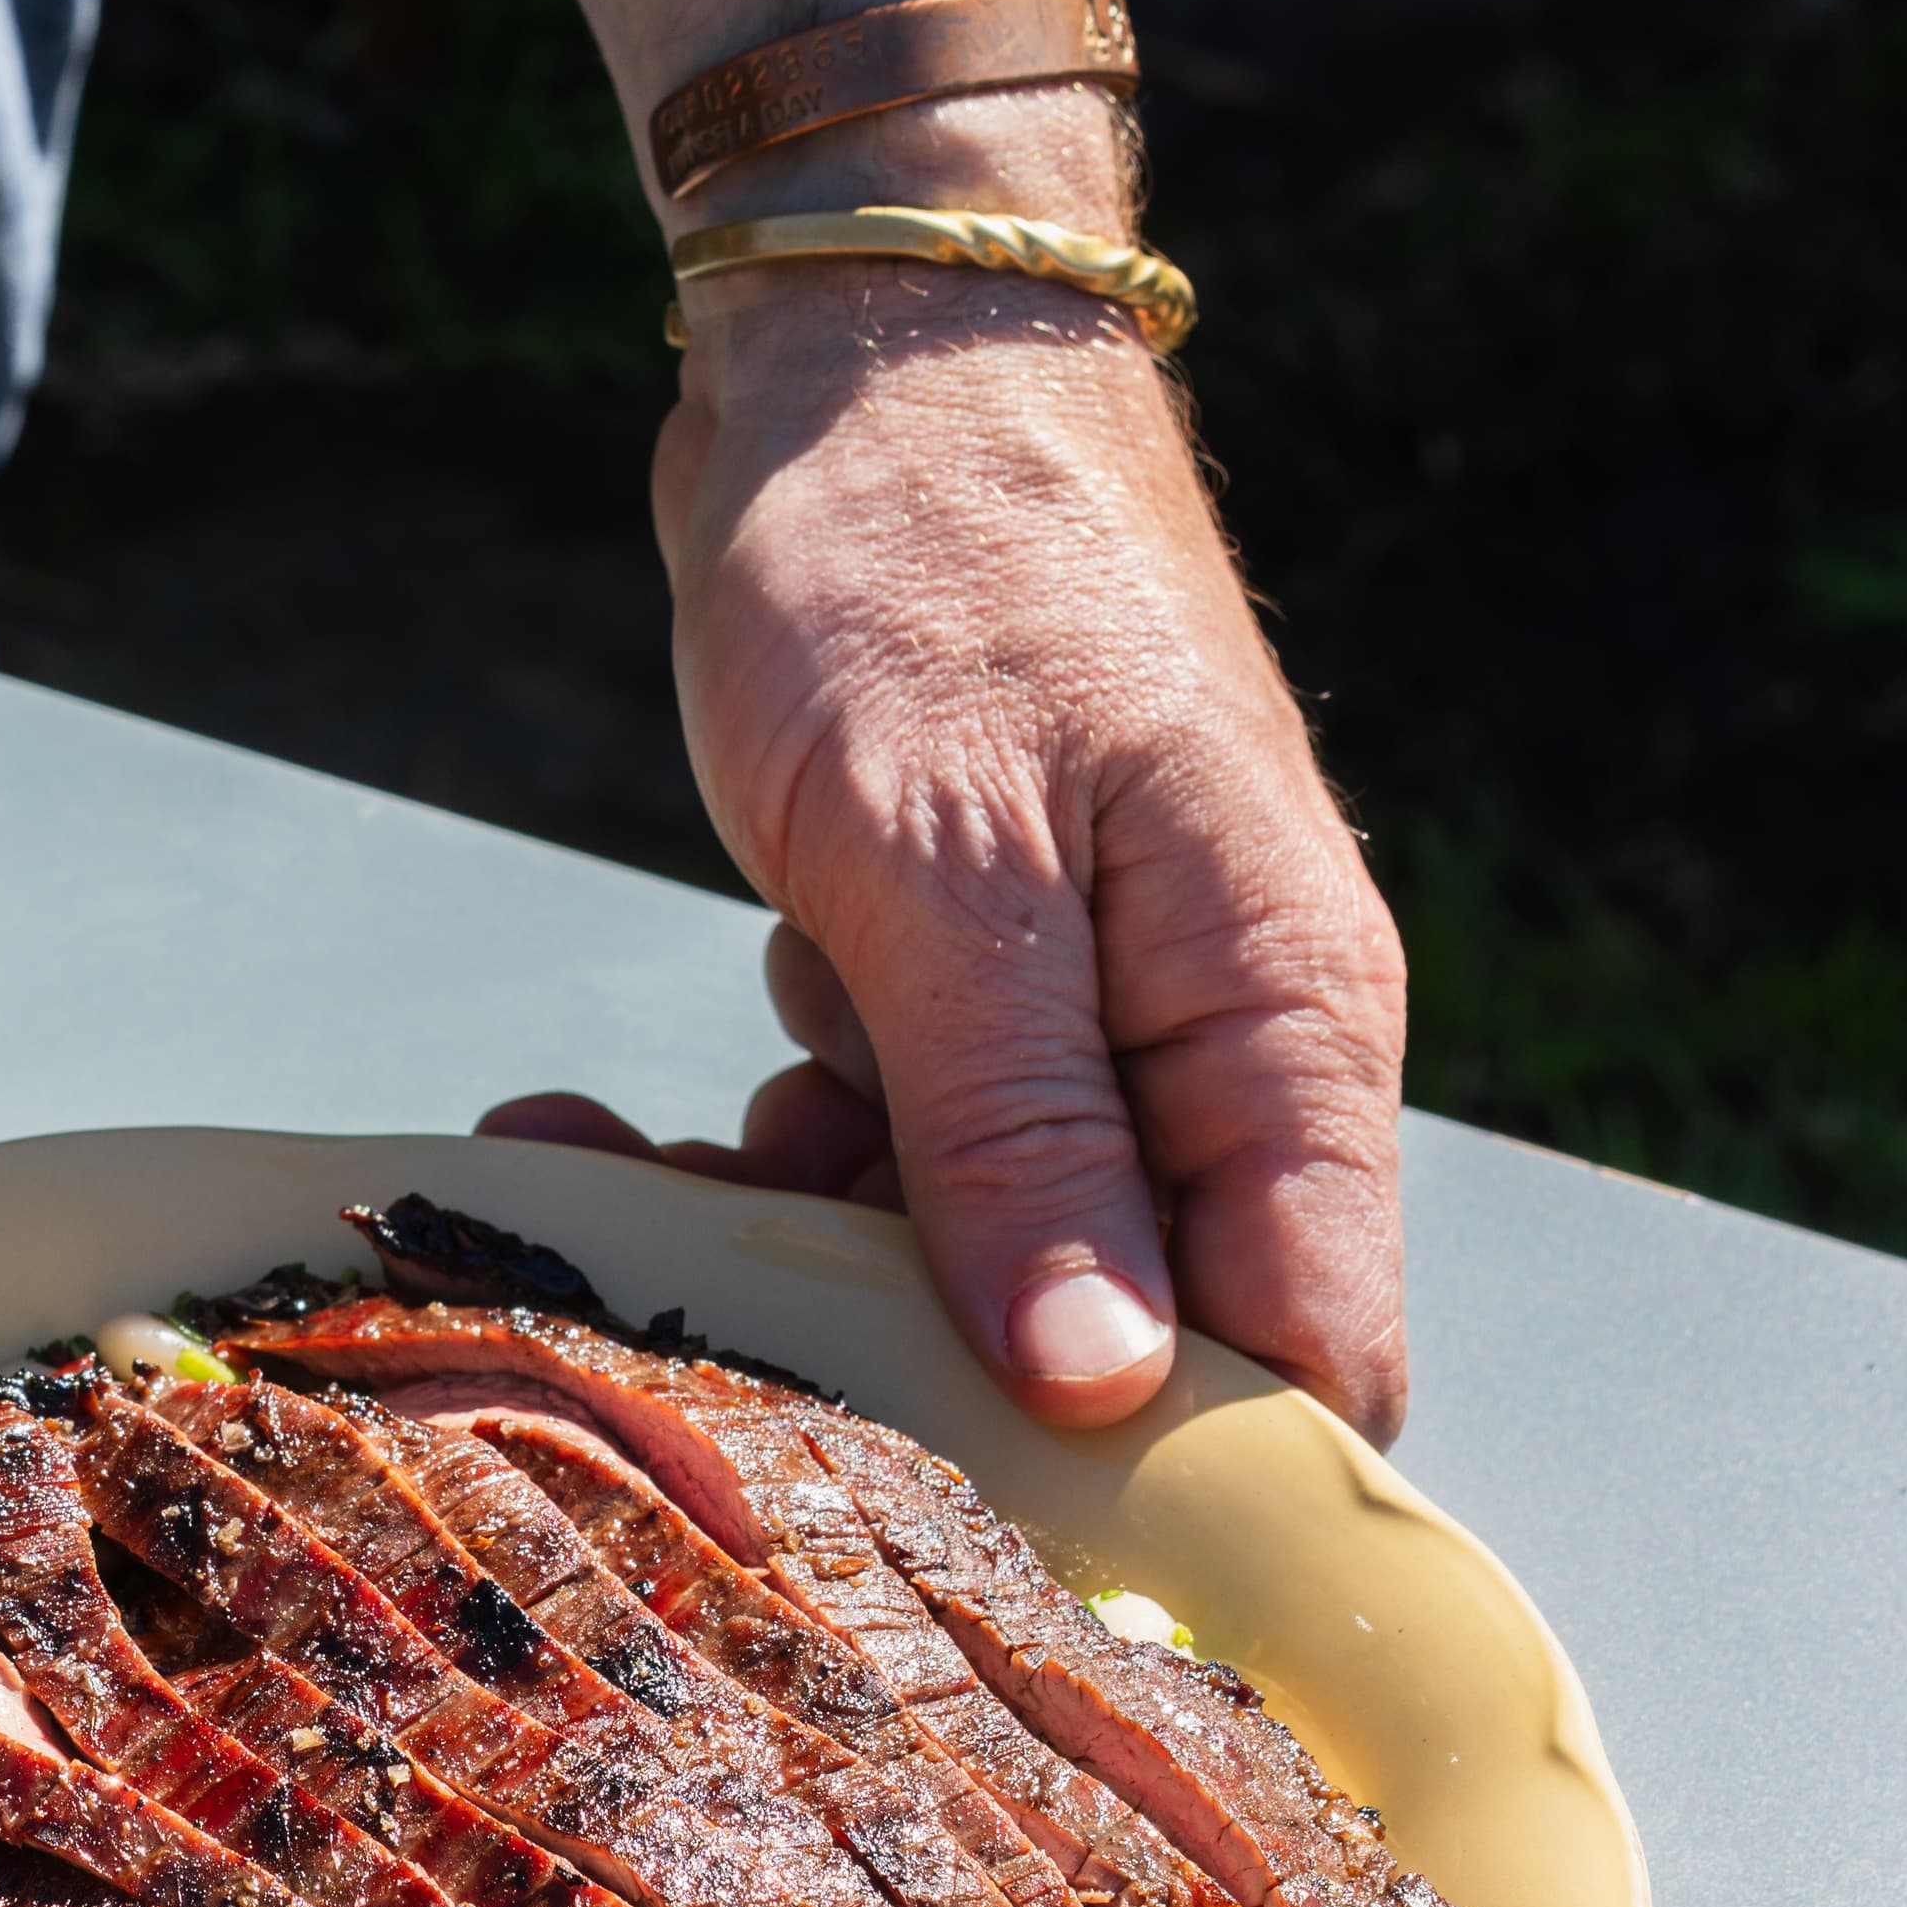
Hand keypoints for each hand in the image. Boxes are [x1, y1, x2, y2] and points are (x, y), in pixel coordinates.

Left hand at [509, 270, 1407, 1441]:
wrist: (855, 355)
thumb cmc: (928, 566)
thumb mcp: (952, 868)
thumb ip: (1026, 1135)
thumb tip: (1111, 1387)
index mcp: (1277, 1028)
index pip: (1312, 1353)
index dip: (1181, 1489)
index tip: (988, 1551)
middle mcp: (1207, 1051)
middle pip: (1112, 1332)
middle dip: (904, 1366)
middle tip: (705, 1358)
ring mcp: (1083, 1026)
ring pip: (957, 1257)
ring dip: (776, 1251)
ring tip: (594, 1181)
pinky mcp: (963, 996)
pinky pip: (876, 1153)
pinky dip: (748, 1156)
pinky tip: (601, 1123)